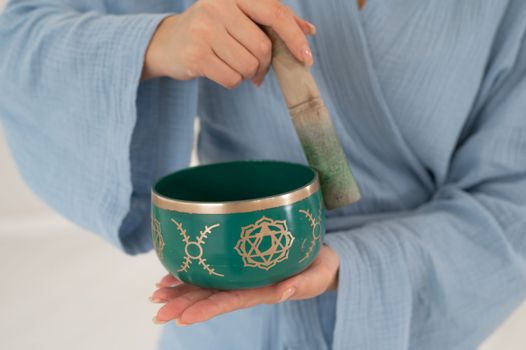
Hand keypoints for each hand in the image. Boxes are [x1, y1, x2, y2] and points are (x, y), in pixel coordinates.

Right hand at [141, 0, 315, 86]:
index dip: (294, 37)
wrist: (167, 43)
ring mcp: (204, 30)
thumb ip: (272, 20)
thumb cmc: (210, 30)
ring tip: (233, 67)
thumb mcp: (239, 16)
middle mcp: (217, 6)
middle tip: (257, 71)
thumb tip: (309, 30)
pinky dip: (233, 82)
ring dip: (247, 74)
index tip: (307, 58)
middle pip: (262, 47)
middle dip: (264, 65)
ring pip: (248, 66)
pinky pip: (232, 78)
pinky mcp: (195, 55)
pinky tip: (221, 71)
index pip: (275, 13)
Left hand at [150, 244, 338, 325]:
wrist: (320, 259)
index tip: (183, 318)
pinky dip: (191, 273)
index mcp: (263, 291)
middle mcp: (247, 286)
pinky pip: (213, 270)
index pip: (231, 302)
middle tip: (157, 308)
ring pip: (207, 285)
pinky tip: (173, 275)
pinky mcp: (240, 264)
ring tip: (157, 294)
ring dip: (181, 291)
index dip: (207, 309)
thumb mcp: (318, 275)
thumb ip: (304, 284)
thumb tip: (285, 291)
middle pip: (211, 297)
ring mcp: (242, 276)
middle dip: (183, 303)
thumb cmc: (321, 268)